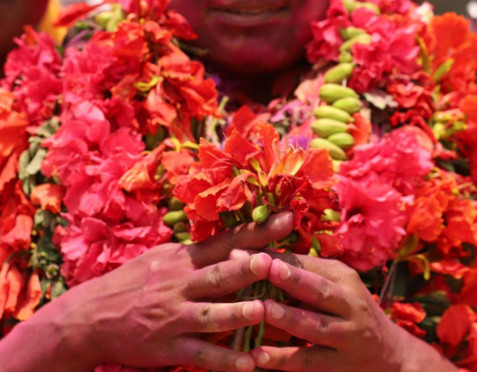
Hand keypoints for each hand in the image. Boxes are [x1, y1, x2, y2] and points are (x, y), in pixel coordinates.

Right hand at [9, 211, 294, 371]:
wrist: (89, 318)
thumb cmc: (136, 283)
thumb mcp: (166, 258)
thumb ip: (203, 250)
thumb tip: (244, 235)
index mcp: (185, 259)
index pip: (227, 241)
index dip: (258, 230)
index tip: (288, 218)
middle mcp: (181, 285)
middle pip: (220, 275)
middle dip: (248, 268)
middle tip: (275, 261)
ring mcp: (174, 318)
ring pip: (213, 316)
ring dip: (240, 313)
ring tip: (265, 310)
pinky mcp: (168, 348)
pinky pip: (202, 355)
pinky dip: (226, 361)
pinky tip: (251, 363)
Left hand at [251, 254, 456, 371]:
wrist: (388, 352)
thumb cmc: (350, 311)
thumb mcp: (336, 286)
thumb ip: (303, 273)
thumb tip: (254, 254)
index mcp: (344, 278)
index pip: (309, 264)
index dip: (279, 258)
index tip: (245, 251)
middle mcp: (349, 303)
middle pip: (318, 289)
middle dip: (292, 278)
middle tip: (264, 268)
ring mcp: (347, 335)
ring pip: (315, 326)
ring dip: (288, 318)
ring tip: (263, 310)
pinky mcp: (339, 364)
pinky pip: (309, 360)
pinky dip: (283, 358)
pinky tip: (259, 356)